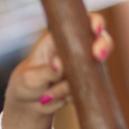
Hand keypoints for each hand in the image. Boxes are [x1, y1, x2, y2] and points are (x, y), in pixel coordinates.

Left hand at [2, 14, 112, 128]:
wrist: (28, 106)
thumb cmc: (25, 83)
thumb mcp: (30, 78)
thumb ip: (46, 71)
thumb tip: (59, 63)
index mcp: (58, 38)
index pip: (81, 23)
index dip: (94, 22)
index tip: (97, 29)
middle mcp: (74, 49)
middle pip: (100, 41)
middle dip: (102, 47)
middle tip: (97, 56)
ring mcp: (83, 67)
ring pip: (93, 71)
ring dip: (71, 86)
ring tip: (48, 92)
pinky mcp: (86, 83)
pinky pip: (88, 89)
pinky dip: (72, 96)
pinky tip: (53, 98)